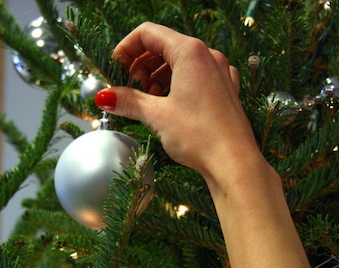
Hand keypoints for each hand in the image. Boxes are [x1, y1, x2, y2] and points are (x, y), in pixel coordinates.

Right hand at [94, 22, 260, 182]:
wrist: (234, 163)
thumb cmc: (199, 135)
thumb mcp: (156, 116)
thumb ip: (129, 101)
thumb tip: (104, 97)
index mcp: (190, 52)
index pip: (148, 33)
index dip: (125, 48)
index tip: (114, 68)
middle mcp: (208, 56)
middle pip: (164, 45)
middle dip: (140, 63)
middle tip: (126, 87)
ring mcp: (220, 72)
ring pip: (180, 62)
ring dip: (156, 75)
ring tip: (145, 99)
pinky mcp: (226, 90)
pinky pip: (196, 76)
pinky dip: (177, 84)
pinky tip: (168, 104)